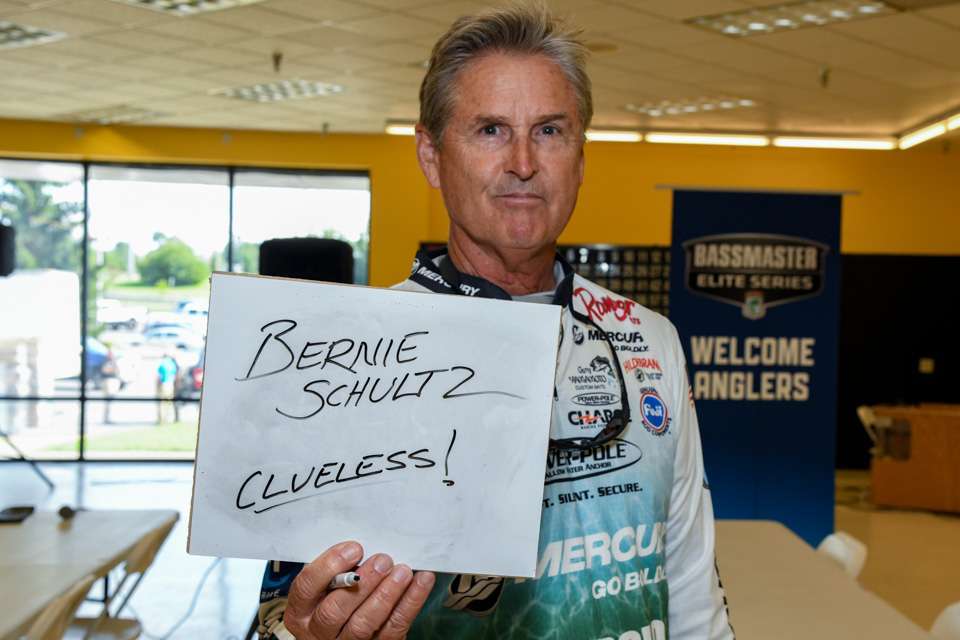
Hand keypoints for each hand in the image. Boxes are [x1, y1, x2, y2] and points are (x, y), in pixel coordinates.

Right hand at [284, 541, 435, 638]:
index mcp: (301, 611)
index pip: (305, 587)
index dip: (329, 566)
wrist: (349, 632)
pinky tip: (421, 582)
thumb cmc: (339, 596)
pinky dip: (410, 603)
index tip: (354, 548)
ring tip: (402, 571)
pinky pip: (393, 628)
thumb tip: (361, 547)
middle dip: (362, 582)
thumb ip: (337, 570)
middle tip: (383, 560)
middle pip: (334, 610)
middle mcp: (318, 631)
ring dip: (386, 594)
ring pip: (363, 624)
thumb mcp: (328, 584)